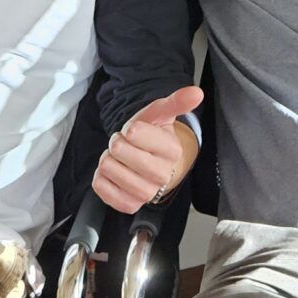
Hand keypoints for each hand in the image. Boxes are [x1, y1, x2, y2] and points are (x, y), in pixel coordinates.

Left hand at [92, 85, 203, 212]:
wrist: (147, 160)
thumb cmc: (151, 135)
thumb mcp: (160, 114)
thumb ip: (177, 102)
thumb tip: (196, 93)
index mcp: (172, 150)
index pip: (134, 133)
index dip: (128, 129)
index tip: (135, 132)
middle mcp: (162, 175)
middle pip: (119, 151)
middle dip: (116, 143)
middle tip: (126, 145)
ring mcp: (146, 193)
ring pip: (108, 168)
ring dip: (107, 160)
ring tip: (121, 159)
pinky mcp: (130, 205)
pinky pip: (101, 187)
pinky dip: (100, 178)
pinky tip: (113, 174)